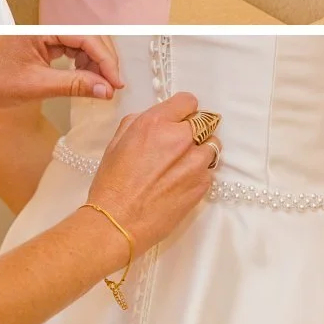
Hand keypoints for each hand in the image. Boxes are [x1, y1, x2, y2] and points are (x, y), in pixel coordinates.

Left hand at [0, 36, 123, 108]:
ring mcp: (42, 38)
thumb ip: (73, 86)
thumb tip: (105, 90)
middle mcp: (44, 29)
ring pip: (79, 47)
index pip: (86, 38)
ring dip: (93, 67)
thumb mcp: (36, 86)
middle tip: (113, 88)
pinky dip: (79, 68)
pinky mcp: (39, 48)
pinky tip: (84, 82)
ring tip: (100, 89)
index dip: (105, 61)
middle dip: (102, 63)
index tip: (116, 82)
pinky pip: (68, 54)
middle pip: (86, 40)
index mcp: (42, 30)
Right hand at [87, 92, 217, 254]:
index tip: (180, 118)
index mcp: (155, 123)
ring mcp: (195, 162)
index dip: (183, 110)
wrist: (117, 222)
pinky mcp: (202, 184)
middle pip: (204, 122)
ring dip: (200, 152)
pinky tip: (180, 183)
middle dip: (193, 130)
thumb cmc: (112, 184)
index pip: (188, 101)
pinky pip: (209, 170)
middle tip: (178, 145)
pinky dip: (199, 173)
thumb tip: (157, 119)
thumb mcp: (117, 142)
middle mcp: (179, 138)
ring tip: (181, 166)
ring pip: (211, 146)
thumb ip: (140, 122)